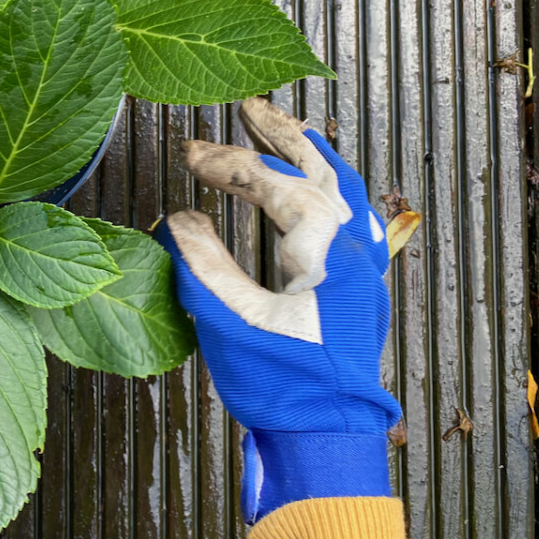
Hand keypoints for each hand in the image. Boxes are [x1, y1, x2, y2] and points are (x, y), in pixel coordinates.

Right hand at [154, 98, 400, 521]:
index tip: (188, 153)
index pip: (271, 182)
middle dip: (280, 133)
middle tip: (247, 106)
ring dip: (311, 151)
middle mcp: (351, 244)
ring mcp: (362, 261)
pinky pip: (353, 212)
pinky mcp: (360, 280)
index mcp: (322, 247)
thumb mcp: (230, 323)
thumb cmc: (283, 384)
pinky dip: (333, 183)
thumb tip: (176, 220)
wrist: (328, 432)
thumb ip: (202, 264)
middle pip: (320, 166)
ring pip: (343, 184)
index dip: (226, 162)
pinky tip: (322, 184)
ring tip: (283, 128)